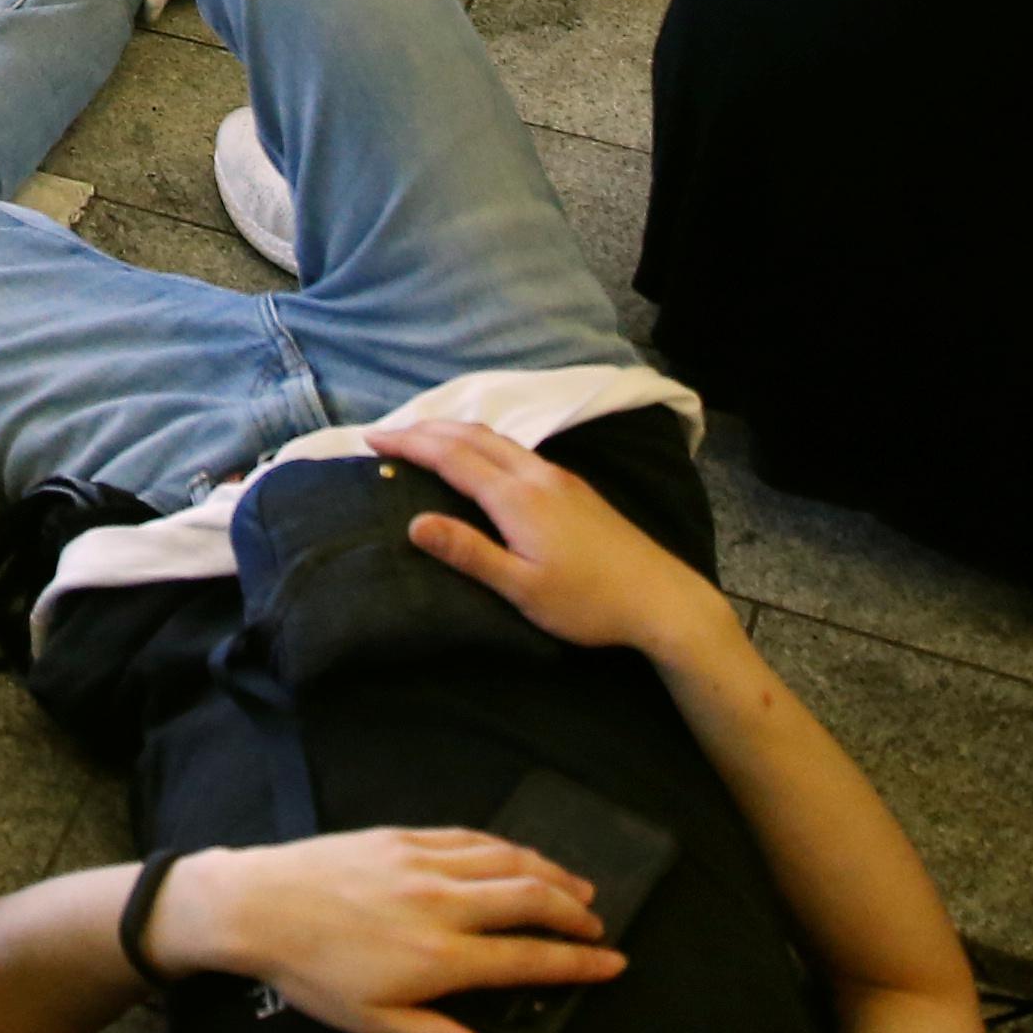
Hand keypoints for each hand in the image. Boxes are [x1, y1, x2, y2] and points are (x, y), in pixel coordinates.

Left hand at [174, 829, 617, 1032]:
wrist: (254, 905)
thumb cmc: (312, 972)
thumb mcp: (377, 1023)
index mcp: (441, 956)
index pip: (530, 958)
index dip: (579, 963)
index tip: (613, 963)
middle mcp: (442, 902)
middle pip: (531, 898)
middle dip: (575, 911)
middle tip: (599, 925)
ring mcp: (422, 862)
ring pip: (506, 859)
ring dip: (549, 872)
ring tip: (577, 887)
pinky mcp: (400, 836)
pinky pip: (468, 837)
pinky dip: (505, 847)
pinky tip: (516, 856)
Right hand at [370, 416, 727, 661]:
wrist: (662, 598)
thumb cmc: (588, 603)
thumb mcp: (523, 588)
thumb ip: (469, 553)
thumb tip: (413, 523)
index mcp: (517, 497)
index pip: (450, 457)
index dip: (409, 445)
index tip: (370, 441)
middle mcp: (536, 475)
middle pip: (471, 436)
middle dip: (425, 429)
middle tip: (386, 434)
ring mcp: (559, 477)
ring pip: (496, 438)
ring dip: (453, 431)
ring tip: (423, 439)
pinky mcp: (574, 487)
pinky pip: (513, 448)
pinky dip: (479, 442)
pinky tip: (479, 459)